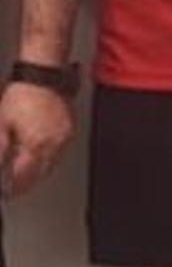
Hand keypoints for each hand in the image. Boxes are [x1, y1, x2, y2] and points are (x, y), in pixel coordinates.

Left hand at [0, 82, 74, 196]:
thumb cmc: (22, 95)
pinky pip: (60, 149)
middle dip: (28, 182)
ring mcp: (65, 135)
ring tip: (26, 170)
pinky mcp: (70, 126)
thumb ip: (1, 149)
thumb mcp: (2, 125)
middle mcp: (55, 143)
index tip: (7, 192)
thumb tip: (1, 165)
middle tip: (16, 186)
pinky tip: (39, 152)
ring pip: (53, 162)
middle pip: (42, 173)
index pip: (26, 177)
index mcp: (37, 145)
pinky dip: (49, 155)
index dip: (14, 188)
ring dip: (40, 169)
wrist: (42, 74)